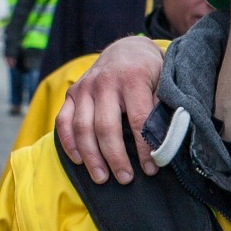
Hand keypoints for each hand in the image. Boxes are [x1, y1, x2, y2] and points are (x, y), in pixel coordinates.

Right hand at [55, 35, 166, 184]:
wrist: (128, 50)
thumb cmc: (151, 74)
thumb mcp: (165, 85)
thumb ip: (164, 110)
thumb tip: (167, 143)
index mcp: (132, 78)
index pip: (138, 120)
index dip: (144, 148)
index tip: (151, 169)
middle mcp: (104, 82)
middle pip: (106, 127)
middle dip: (115, 157)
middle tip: (125, 179)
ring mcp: (85, 87)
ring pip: (82, 127)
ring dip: (91, 156)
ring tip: (102, 178)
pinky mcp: (72, 93)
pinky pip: (63, 120)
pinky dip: (68, 142)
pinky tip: (78, 160)